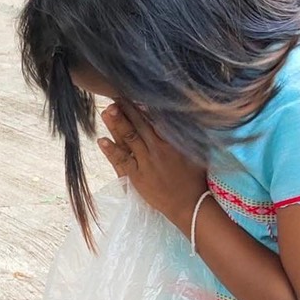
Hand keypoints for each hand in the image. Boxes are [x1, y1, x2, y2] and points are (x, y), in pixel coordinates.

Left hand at [95, 102, 206, 228]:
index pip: (156, 118)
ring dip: (116, 124)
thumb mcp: (197, 152)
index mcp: (172, 142)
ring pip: (128, 139)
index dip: (144, 105)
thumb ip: (188, 135)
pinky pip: (121, 161)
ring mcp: (145, 163)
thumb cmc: (195, 179)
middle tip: (116, 95)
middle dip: (127, 109)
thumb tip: (185, 117)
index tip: (135, 93)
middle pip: (139, 124)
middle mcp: (157, 149)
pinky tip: (101, 140)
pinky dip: (111, 150)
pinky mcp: (136, 177)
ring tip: (106, 111)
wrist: (189, 206)